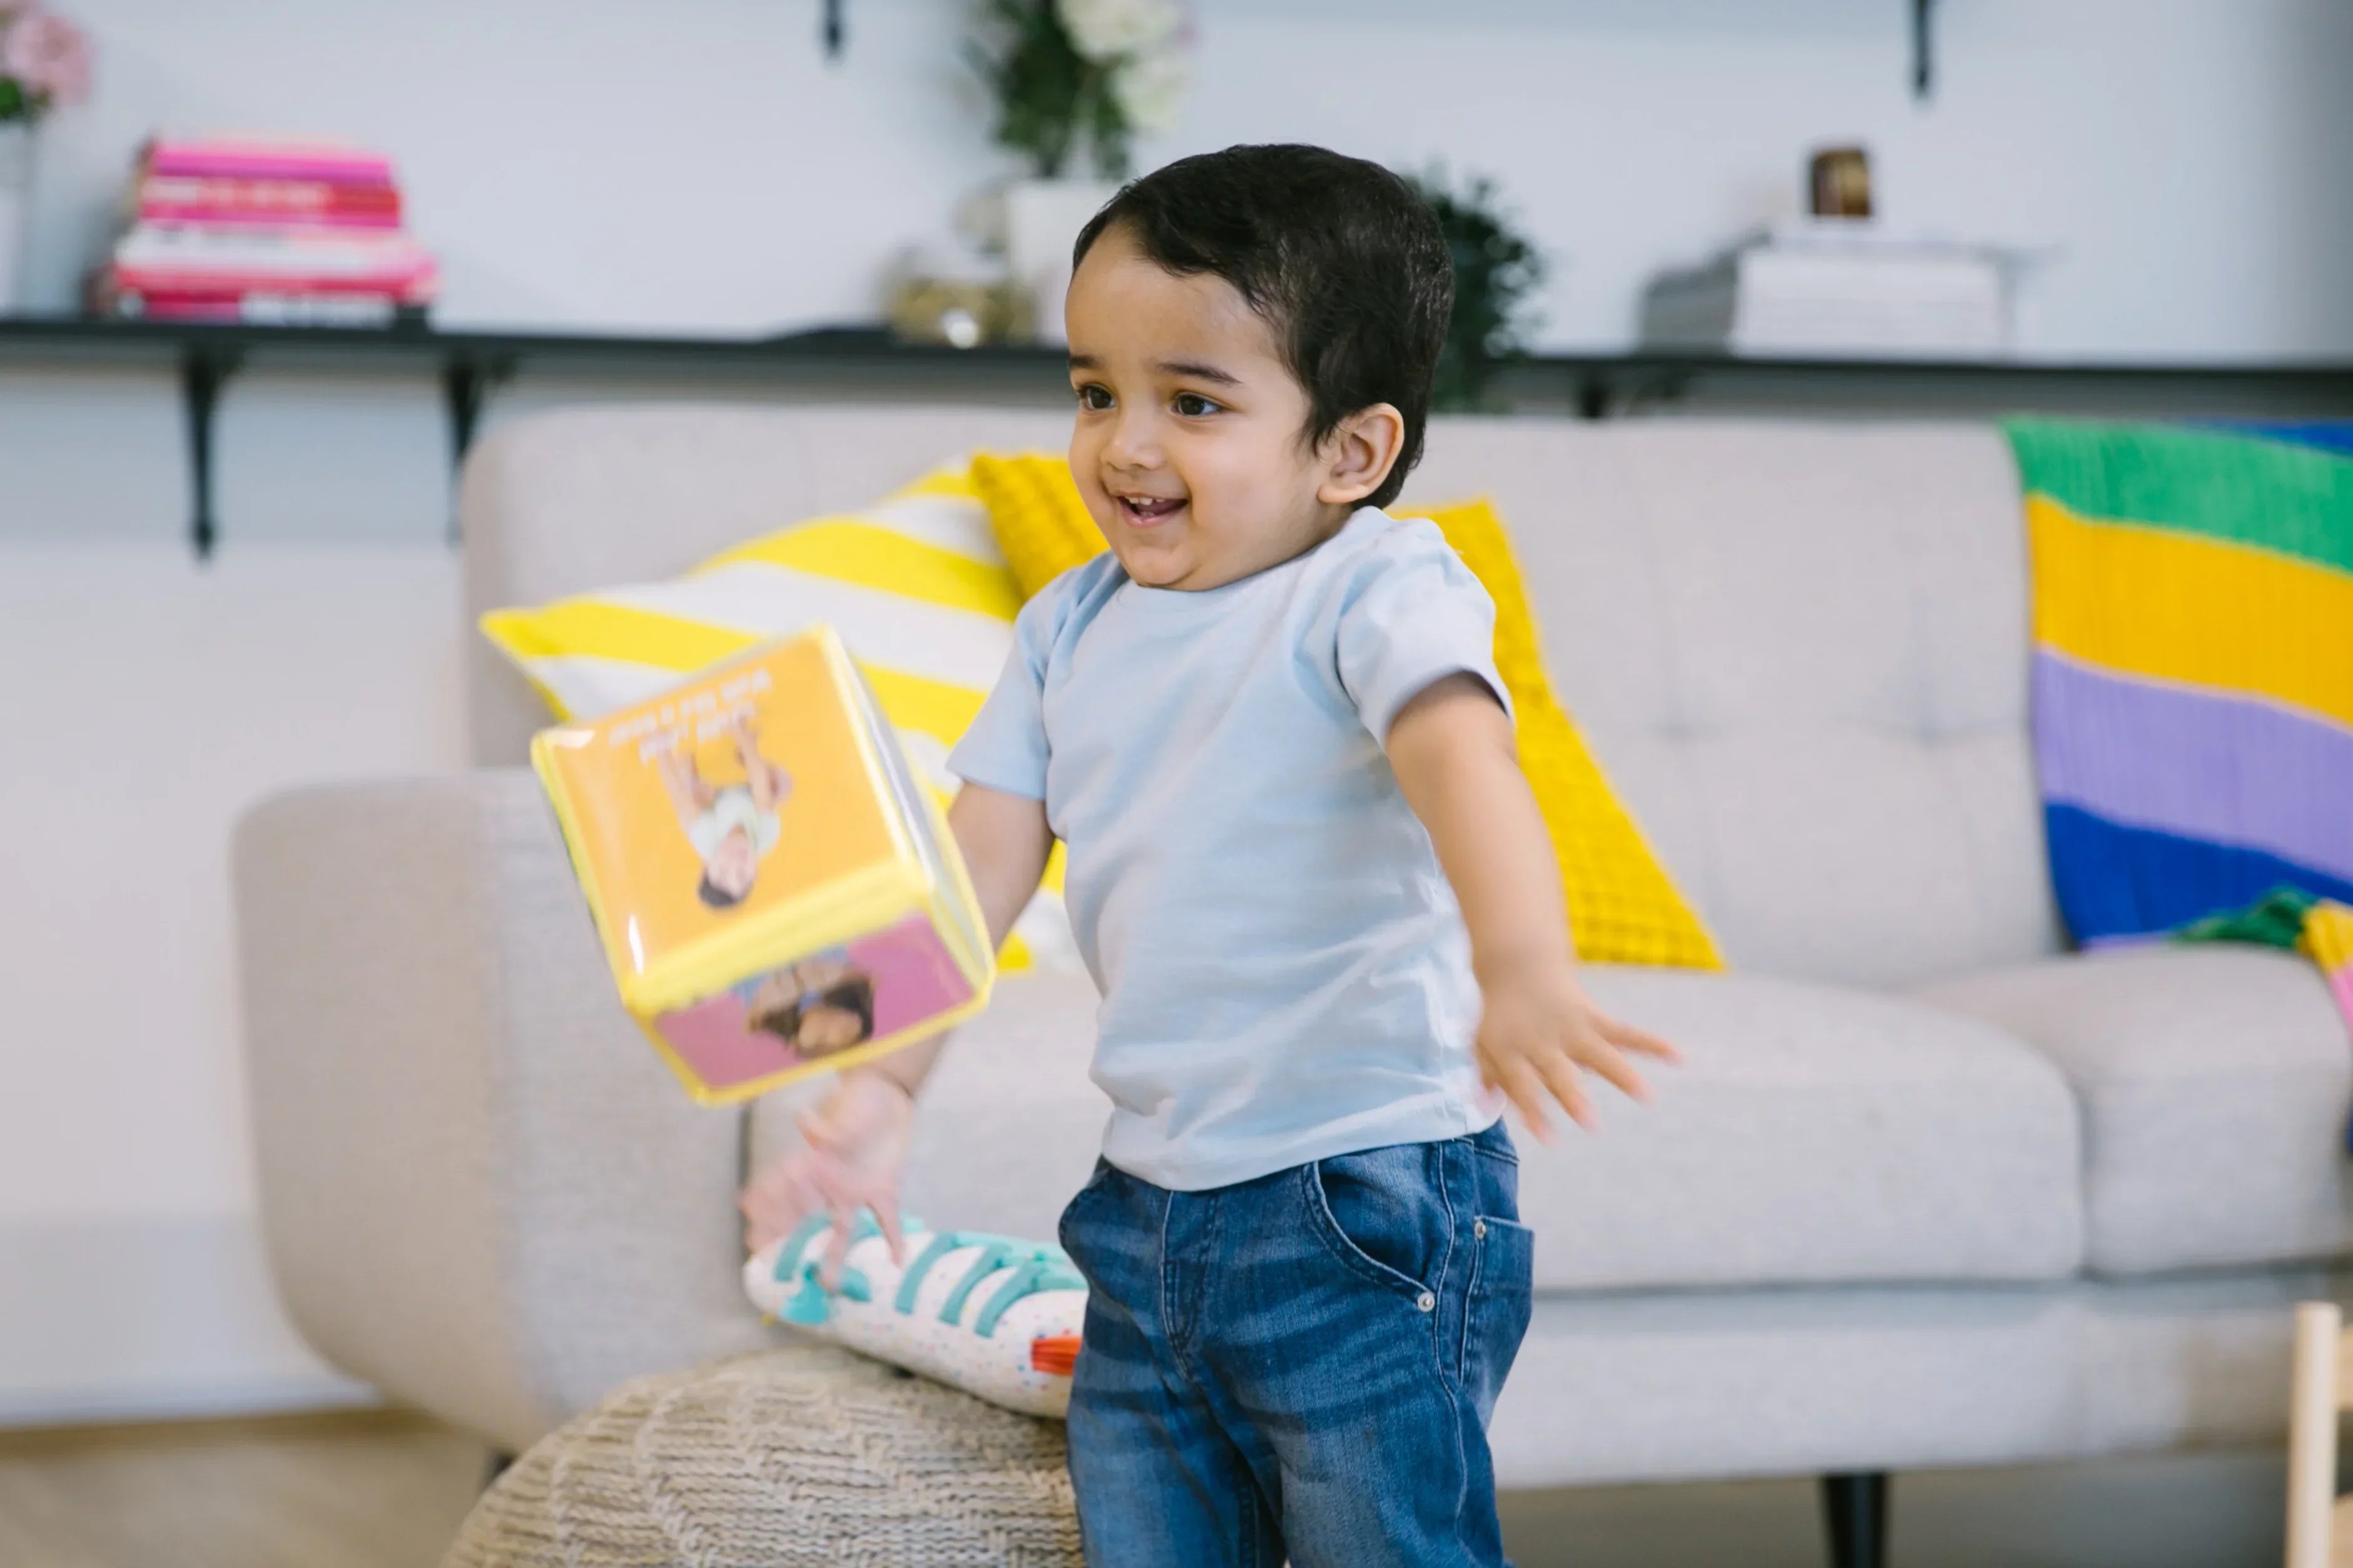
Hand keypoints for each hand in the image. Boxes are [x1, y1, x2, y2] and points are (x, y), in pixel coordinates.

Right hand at [737, 1068, 915, 1286]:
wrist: (890, 1093)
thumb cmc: (861, 1095)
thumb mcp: (845, 1105)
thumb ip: (830, 1122)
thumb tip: (805, 1123)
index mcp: (815, 1159)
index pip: (785, 1186)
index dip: (766, 1206)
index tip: (750, 1227)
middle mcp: (830, 1181)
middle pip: (804, 1216)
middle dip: (786, 1239)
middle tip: (769, 1263)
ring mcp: (855, 1188)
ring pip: (841, 1227)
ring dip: (835, 1255)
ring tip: (828, 1285)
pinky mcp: (884, 1188)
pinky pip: (887, 1219)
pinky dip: (893, 1238)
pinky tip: (897, 1261)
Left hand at [1474, 958, 1679, 1140]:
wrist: (1515, 961)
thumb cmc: (1498, 1010)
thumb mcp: (1479, 1040)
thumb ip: (1484, 1074)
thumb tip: (1483, 1106)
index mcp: (1512, 1052)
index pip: (1522, 1087)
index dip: (1534, 1112)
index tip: (1551, 1140)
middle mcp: (1544, 1043)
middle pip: (1560, 1074)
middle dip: (1576, 1099)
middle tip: (1592, 1125)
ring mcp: (1570, 1030)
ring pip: (1599, 1054)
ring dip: (1622, 1075)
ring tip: (1647, 1096)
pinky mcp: (1593, 1018)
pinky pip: (1624, 1033)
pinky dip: (1651, 1044)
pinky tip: (1677, 1056)